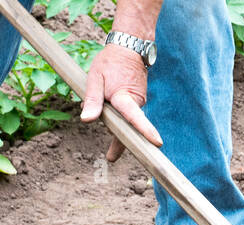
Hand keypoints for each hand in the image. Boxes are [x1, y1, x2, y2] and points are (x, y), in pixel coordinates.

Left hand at [79, 44, 162, 161]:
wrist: (128, 48)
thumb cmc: (109, 63)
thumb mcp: (94, 78)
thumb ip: (91, 99)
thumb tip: (86, 120)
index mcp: (125, 97)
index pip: (135, 116)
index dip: (145, 130)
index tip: (157, 143)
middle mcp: (137, 102)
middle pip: (129, 127)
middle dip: (119, 142)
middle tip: (110, 158)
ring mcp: (140, 102)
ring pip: (127, 120)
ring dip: (114, 122)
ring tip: (95, 112)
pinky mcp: (138, 101)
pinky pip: (127, 114)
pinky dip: (117, 114)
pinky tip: (106, 103)